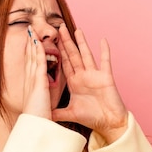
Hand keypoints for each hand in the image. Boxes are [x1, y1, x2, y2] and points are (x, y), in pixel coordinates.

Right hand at [22, 26, 51, 119]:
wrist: (35, 126)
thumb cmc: (37, 119)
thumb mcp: (38, 107)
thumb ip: (38, 101)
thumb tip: (38, 102)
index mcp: (31, 86)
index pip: (31, 66)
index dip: (30, 54)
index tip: (30, 44)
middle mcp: (30, 80)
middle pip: (29, 58)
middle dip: (29, 45)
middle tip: (29, 32)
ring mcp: (33, 79)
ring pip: (32, 57)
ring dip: (32, 43)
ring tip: (31, 31)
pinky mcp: (39, 81)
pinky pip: (39, 62)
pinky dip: (38, 50)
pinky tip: (37, 40)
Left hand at [53, 24, 127, 143]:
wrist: (109, 123)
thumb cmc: (92, 118)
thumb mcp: (70, 114)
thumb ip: (57, 113)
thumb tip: (42, 116)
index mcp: (74, 83)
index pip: (64, 64)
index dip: (58, 53)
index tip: (51, 41)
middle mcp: (83, 76)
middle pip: (73, 56)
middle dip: (66, 42)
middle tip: (60, 28)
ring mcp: (95, 75)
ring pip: (86, 55)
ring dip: (82, 43)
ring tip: (77, 30)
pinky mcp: (105, 77)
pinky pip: (105, 62)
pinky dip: (105, 51)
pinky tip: (103, 40)